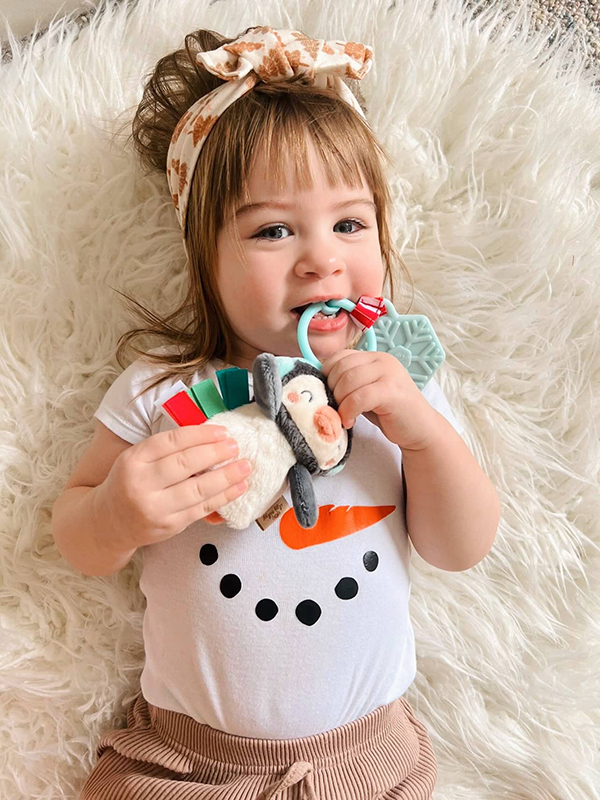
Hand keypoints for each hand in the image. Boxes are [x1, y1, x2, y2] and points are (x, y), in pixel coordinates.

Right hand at [95, 425, 251, 549]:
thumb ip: (165, 450)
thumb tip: (209, 437)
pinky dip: (223, 497)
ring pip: (197, 489)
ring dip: (226, 477)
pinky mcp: (170, 526)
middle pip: (185, 464)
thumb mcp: (136, 460)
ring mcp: (155, 508)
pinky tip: (238, 487)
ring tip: (245, 466)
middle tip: (235, 446)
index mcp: (132, 460)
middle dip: (215, 453)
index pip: (171, 441)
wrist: (109, 523)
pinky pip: (202, 509)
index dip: (200, 434)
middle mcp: (141, 484)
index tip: (222, 431)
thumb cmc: (129, 483)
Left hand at [321, 350, 441, 450]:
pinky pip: (358, 397)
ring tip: (344, 417)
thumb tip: (318, 384)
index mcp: (374, 357)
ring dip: (340, 402)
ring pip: (348, 381)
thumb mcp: (366, 391)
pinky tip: (350, 421)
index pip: (339, 357)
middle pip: (341, 368)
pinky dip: (348, 411)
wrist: (421, 430)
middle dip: (332, 391)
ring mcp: (389, 373)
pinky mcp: (391, 391)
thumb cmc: (390, 413)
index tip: (329, 395)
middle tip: (336, 409)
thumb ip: (349, 383)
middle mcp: (382, 360)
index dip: (327, 376)